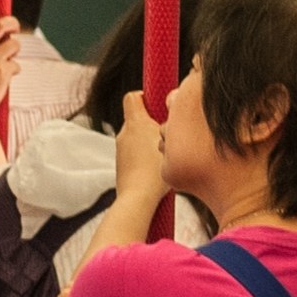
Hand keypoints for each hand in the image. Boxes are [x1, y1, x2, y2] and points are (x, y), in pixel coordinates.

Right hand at [0, 16, 22, 117]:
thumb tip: (1, 36)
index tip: (4, 22)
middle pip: (3, 24)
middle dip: (12, 24)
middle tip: (15, 29)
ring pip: (14, 44)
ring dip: (14, 54)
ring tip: (4, 66)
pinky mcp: (2, 69)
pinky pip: (16, 65)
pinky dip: (13, 73)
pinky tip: (2, 80)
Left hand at [112, 91, 167, 207]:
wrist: (137, 200)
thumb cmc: (155, 173)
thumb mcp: (172, 142)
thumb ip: (172, 125)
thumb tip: (175, 116)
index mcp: (135, 123)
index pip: (133, 97)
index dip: (145, 96)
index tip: (158, 105)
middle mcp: (124, 134)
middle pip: (137, 119)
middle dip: (152, 123)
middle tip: (169, 135)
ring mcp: (121, 151)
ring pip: (137, 138)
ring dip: (149, 143)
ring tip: (166, 156)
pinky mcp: (121, 166)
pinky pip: (135, 154)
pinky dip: (145, 157)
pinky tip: (157, 170)